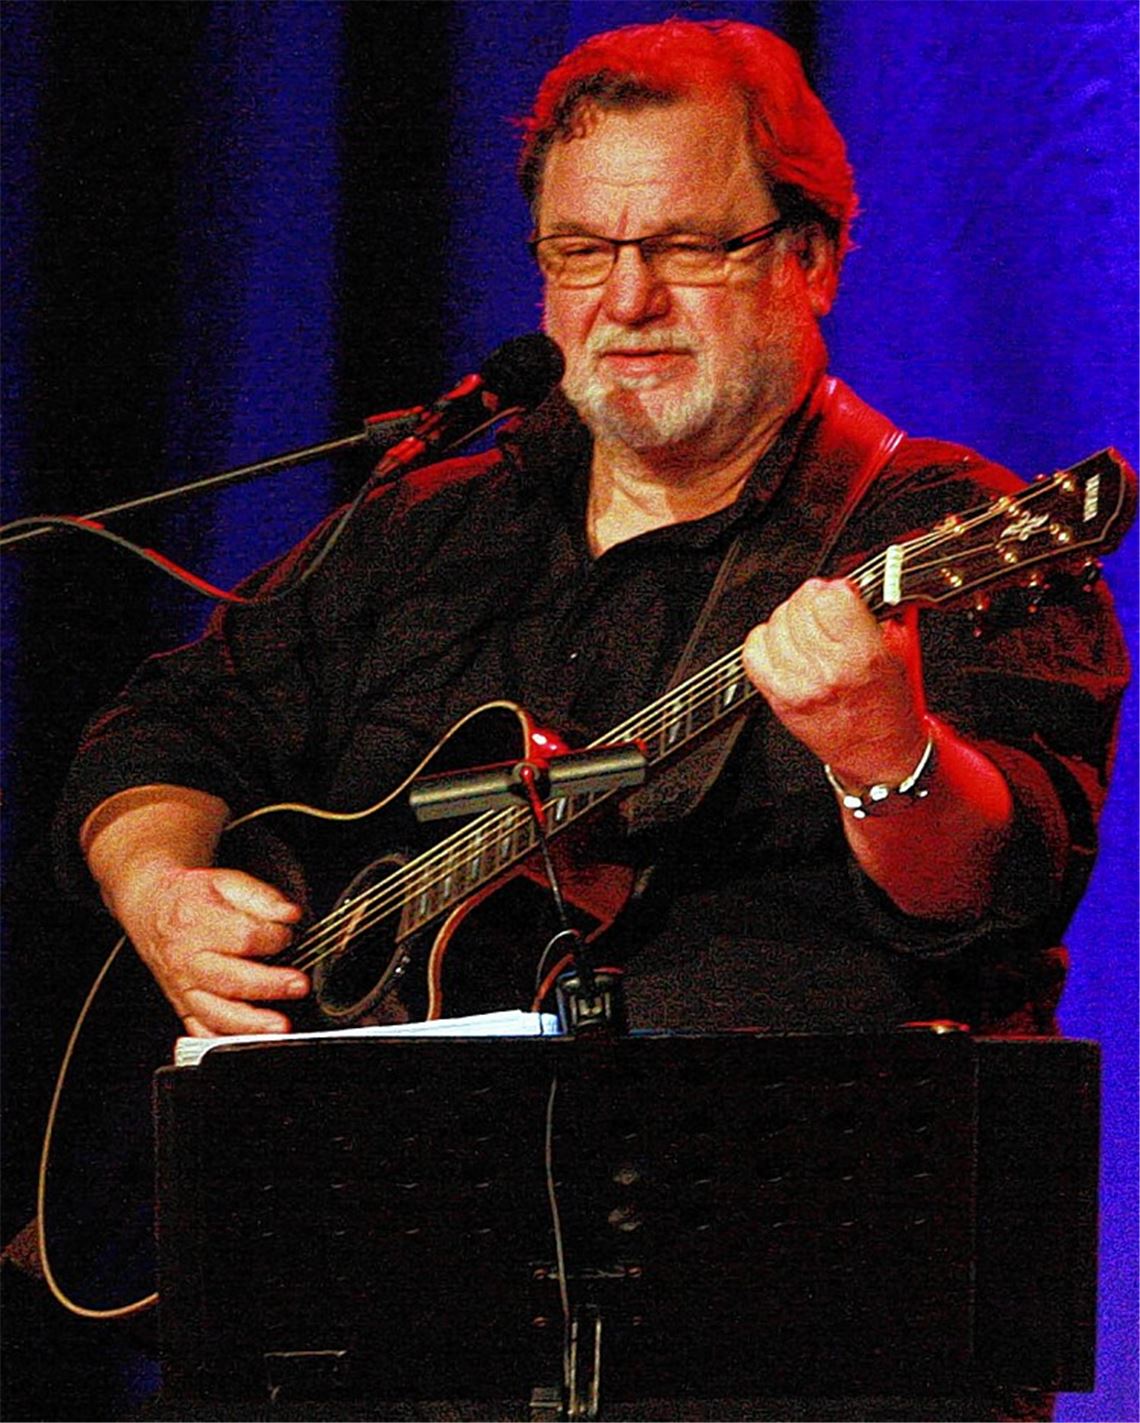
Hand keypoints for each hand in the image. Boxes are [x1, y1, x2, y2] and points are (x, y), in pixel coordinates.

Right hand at [117, 863, 306, 1036]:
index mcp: (197, 922)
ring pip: (214, 1012)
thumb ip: (261, 897)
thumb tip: (289, 915)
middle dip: (269, 985)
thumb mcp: (225, 881)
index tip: (287, 936)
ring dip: (249, 1023)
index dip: (273, 938)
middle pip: (231, 979)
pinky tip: (245, 1040)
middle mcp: (187, 958)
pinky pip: (198, 1029)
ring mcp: (182, 985)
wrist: (150, 906)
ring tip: (278, 1026)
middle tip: (298, 986)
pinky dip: (220, 1040)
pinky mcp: (180, 1003)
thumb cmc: (189, 896)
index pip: (243, 937)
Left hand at [742, 578, 927, 786]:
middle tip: (823, 611)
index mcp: (863, 657)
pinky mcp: (778, 697)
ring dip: (790, 619)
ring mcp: (798, 684)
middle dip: (812, 601)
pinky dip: (765, 640)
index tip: (840, 594)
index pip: (832, 597)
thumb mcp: (897, 656)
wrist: (876, 758)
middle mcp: (828, 670)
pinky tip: (782, 646)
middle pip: (801, 606)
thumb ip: (874, 618)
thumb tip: (847, 588)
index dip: (834, 589)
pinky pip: (754, 651)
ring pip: (777, 624)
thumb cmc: (887, 710)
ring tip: (806, 631)